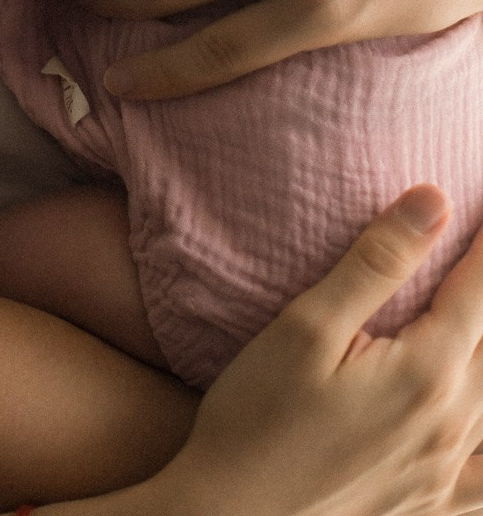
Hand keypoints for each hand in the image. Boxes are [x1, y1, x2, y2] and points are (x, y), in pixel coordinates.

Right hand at [137, 186, 482, 515]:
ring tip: (475, 319)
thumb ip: (374, 264)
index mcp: (425, 373)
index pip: (479, 289)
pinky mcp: (431, 502)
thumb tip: (433, 201)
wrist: (229, 514)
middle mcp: (450, 424)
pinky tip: (477, 425)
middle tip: (481, 250)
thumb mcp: (305, 326)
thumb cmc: (256, 414)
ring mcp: (445, 471)